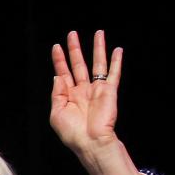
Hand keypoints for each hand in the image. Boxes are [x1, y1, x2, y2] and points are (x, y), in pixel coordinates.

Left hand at [50, 30, 142, 174]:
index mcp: (68, 96)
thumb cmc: (72, 132)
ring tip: (98, 33)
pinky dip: (116, 62)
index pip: (63, 73)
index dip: (59, 60)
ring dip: (97, 49)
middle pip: (78, 64)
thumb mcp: (56, 113)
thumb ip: (57, 93)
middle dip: (75, 49)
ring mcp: (96, 90)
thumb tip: (58, 75)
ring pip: (97, 64)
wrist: (90, 141)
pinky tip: (118, 50)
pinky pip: (114, 74)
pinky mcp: (109, 91)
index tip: (56, 46)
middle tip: (72, 34)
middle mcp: (82, 91)